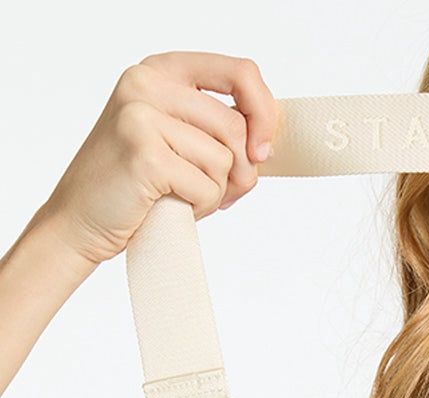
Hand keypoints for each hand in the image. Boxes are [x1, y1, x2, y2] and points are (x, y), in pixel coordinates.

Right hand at [39, 51, 278, 267]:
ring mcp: (140, 115)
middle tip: (222, 192)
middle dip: (242, 171)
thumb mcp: (181, 142)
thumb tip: (270, 138)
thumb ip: (218, 128)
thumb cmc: (141, 185)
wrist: (82, 219)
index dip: (264, 114)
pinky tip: (173, 206)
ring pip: (225, 159)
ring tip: (186, 196)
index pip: (240, 72)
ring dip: (217, 191)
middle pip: (236, 126)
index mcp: (161, 71)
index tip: (263, 150)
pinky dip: (202, 207)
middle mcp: (146, 83)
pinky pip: (208, 187)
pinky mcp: (144, 153)